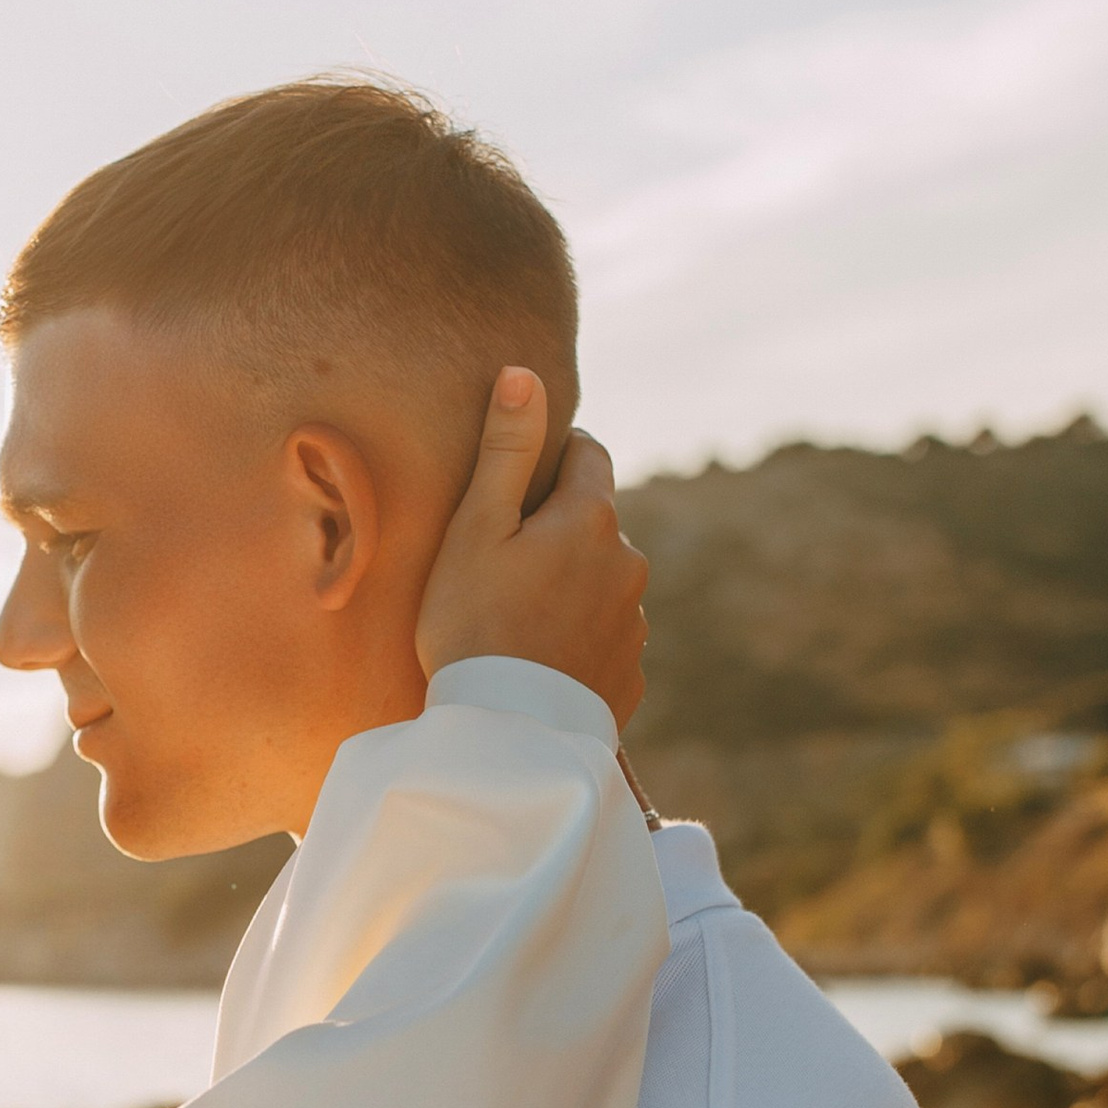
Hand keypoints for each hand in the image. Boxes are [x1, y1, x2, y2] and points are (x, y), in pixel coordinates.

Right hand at [416, 369, 647, 726]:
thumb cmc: (473, 624)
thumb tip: (524, 373)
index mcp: (590, 519)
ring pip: (603, 582)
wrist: (504, 734)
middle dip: (561, 529)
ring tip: (519, 619)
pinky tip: (539, 660)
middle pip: (596, 524)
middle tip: (504, 560)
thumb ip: (505, 449)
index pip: (587, 456)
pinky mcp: (629, 674)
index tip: (520, 475)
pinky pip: (605, 638)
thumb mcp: (476, 529)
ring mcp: (634, 623)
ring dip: (572, 587)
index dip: (553, 456)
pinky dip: (579, 639)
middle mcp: (627, 563)